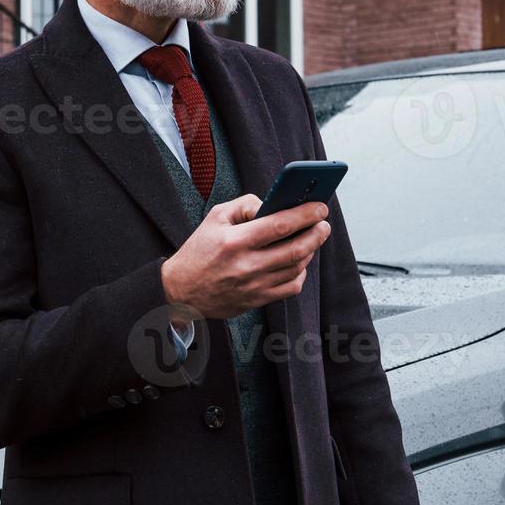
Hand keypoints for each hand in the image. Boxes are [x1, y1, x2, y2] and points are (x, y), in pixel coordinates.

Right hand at [160, 194, 330, 321]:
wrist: (181, 292)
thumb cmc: (199, 251)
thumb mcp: (215, 218)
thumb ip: (245, 205)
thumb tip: (273, 203)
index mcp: (235, 241)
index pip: (280, 225)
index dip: (305, 214)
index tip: (319, 207)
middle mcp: (247, 265)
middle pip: (296, 249)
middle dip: (317, 234)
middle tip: (323, 224)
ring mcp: (254, 286)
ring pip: (297, 268)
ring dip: (311, 251)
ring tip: (312, 238)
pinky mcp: (257, 300)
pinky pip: (291, 287)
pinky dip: (301, 272)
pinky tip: (299, 261)